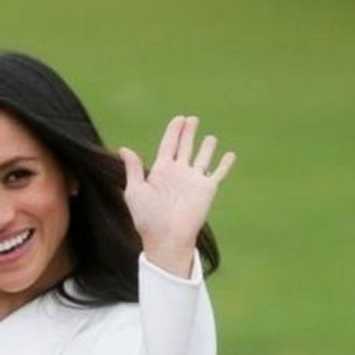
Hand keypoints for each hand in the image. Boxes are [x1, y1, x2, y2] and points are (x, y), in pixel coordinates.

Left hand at [118, 116, 234, 277]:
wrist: (166, 236)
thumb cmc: (147, 217)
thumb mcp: (135, 190)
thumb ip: (134, 169)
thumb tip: (124, 149)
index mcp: (161, 171)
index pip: (168, 145)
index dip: (173, 131)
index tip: (178, 119)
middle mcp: (178, 173)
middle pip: (185, 147)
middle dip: (188, 133)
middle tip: (192, 118)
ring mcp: (194, 180)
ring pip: (202, 158)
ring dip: (207, 147)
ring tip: (210, 137)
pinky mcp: (207, 188)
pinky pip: (218, 172)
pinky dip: (225, 164)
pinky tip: (230, 154)